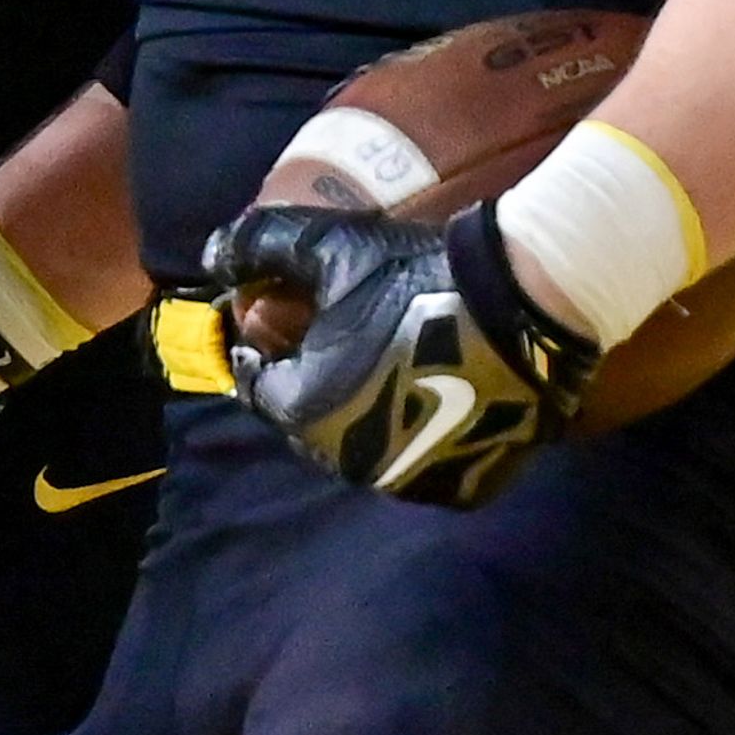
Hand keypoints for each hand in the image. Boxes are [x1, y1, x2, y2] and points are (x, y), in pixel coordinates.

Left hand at [205, 198, 596, 508]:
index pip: (259, 386)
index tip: (280, 325)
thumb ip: (258, 245)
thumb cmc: (414, 277)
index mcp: (306, 411)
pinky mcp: (464, 489)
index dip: (264, 352)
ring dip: (362, 414)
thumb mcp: (328, 245)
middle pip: (310, 421)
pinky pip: (421, 466)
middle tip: (335, 342)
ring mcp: (412, 482)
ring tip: (382, 368)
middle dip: (312, 383)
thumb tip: (210, 258)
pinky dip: (416, 438)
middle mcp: (351, 461)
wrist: (524, 311)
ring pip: (365, 448)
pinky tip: (429, 397)